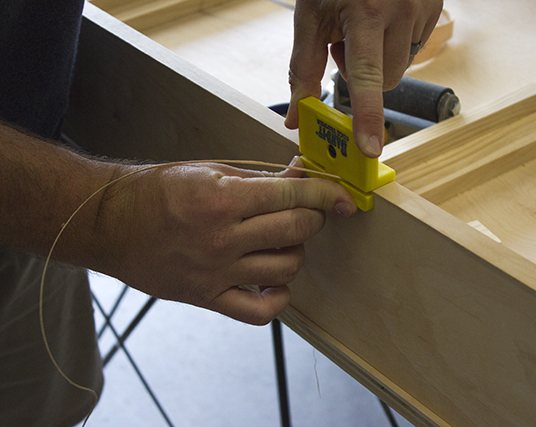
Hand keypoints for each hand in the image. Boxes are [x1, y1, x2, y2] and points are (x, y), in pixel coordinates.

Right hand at [93, 158, 355, 324]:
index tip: (344, 196)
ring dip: (296, 252)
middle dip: (315, 218)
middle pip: (296, 232)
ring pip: (286, 269)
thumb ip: (258, 178)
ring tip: (282, 241)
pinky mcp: (207, 298)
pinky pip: (260, 312)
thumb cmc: (156, 191)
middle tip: (309, 212)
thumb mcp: (208, 171)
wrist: (110, 225)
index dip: (326, 193)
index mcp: (222, 200)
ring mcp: (216, 273)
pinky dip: (278, 298)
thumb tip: (300, 176)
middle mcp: (223, 239)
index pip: (292, 196)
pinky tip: (274, 280)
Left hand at [284, 0, 442, 157]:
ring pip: (400, 67)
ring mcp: (424, 9)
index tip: (370, 147)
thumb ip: (304, 69)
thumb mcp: (311, 15)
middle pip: (385, 80)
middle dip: (363, 74)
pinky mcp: (436, 8)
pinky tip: (385, 19)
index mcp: (367, 13)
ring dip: (380, 60)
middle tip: (346, 42)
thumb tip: (296, 117)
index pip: (367, 77)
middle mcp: (402, 12)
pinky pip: (414, 47)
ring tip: (366, 27)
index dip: (368, 116)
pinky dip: (395, 43)